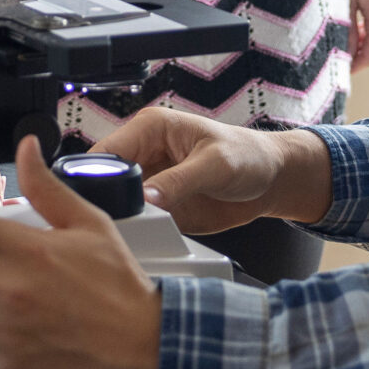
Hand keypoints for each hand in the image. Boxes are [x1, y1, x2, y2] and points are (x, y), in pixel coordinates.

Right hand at [96, 107, 331, 234]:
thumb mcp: (215, 165)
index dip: (98, 175)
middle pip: (104, 179)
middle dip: (106, 202)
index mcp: (151, 128)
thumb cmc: (248, 156)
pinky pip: (137, 222)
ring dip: (121, 220)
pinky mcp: (158, 206)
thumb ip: (180, 181)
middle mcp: (144, 153)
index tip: (103, 202)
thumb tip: (146, 197)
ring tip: (132, 233)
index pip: (108, 150)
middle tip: (117, 223)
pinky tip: (143, 240)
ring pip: (116, 204)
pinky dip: (136, 233)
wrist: (270, 181)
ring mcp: (149, 182)